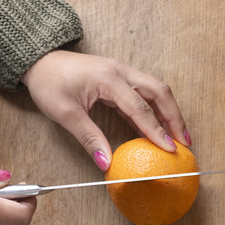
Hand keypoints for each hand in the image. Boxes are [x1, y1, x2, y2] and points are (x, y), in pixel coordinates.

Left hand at [21, 50, 190, 170]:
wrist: (39, 61)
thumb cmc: (48, 83)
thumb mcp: (65, 114)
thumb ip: (89, 138)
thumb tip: (106, 163)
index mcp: (109, 79)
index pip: (141, 108)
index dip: (157, 131)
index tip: (170, 149)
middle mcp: (121, 72)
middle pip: (159, 92)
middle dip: (174, 118)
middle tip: (185, 142)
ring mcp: (122, 72)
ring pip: (155, 90)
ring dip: (169, 112)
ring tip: (179, 136)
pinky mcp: (119, 78)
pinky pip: (144, 93)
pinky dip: (155, 110)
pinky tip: (157, 128)